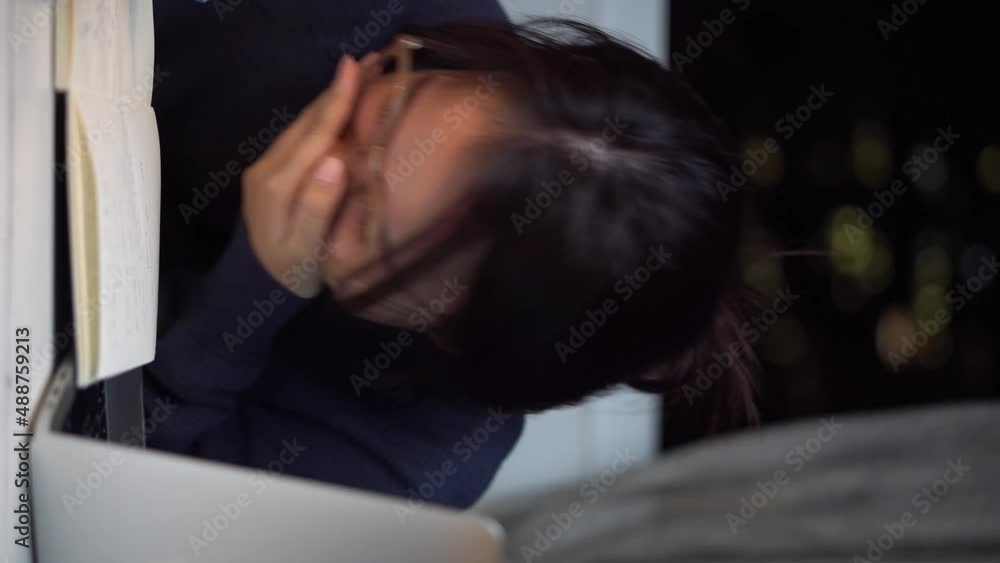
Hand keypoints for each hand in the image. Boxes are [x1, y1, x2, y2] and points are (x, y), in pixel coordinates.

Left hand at [241, 55, 362, 297]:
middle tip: (365, 63)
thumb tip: (336, 161)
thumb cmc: (292, 274)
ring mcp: (265, 169)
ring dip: (328, 101)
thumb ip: (317, 208)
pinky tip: (335, 110)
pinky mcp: (269, 173)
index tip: (353, 69)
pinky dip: (320, 119)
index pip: (315, 136)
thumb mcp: (306, 251)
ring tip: (354, 77)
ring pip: (301, 126)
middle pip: (307, 123)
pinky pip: (299, 138)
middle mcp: (267, 169)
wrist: (256, 289)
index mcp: (278, 186)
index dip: (337, 102)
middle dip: (336, 92)